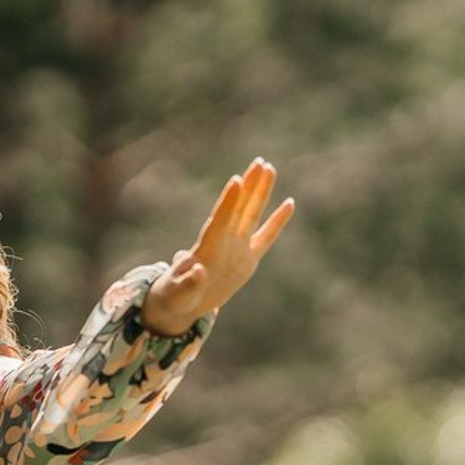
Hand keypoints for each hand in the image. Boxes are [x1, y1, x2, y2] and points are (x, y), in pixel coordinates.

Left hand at [141, 157, 294, 334]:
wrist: (182, 302)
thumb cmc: (175, 297)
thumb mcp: (178, 294)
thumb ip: (188, 284)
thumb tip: (198, 271)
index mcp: (206, 248)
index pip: (219, 220)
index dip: (228, 202)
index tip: (236, 180)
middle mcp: (223, 241)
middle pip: (238, 209)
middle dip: (249, 186)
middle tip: (259, 162)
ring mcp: (237, 247)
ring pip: (252, 214)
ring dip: (260, 192)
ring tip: (269, 168)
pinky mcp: (248, 258)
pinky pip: (266, 237)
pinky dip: (277, 222)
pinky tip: (289, 203)